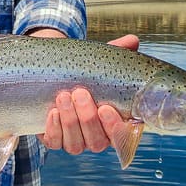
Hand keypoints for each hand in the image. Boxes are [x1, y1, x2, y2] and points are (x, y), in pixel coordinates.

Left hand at [40, 34, 139, 153]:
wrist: (54, 70)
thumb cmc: (84, 70)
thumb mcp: (100, 60)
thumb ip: (118, 51)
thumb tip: (132, 40)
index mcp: (114, 123)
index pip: (121, 137)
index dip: (114, 128)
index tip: (106, 108)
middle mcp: (96, 136)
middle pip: (96, 142)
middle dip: (87, 119)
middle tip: (80, 93)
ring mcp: (74, 139)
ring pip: (75, 144)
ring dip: (70, 121)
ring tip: (64, 96)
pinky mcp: (54, 138)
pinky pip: (54, 142)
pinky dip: (54, 128)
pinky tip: (53, 111)